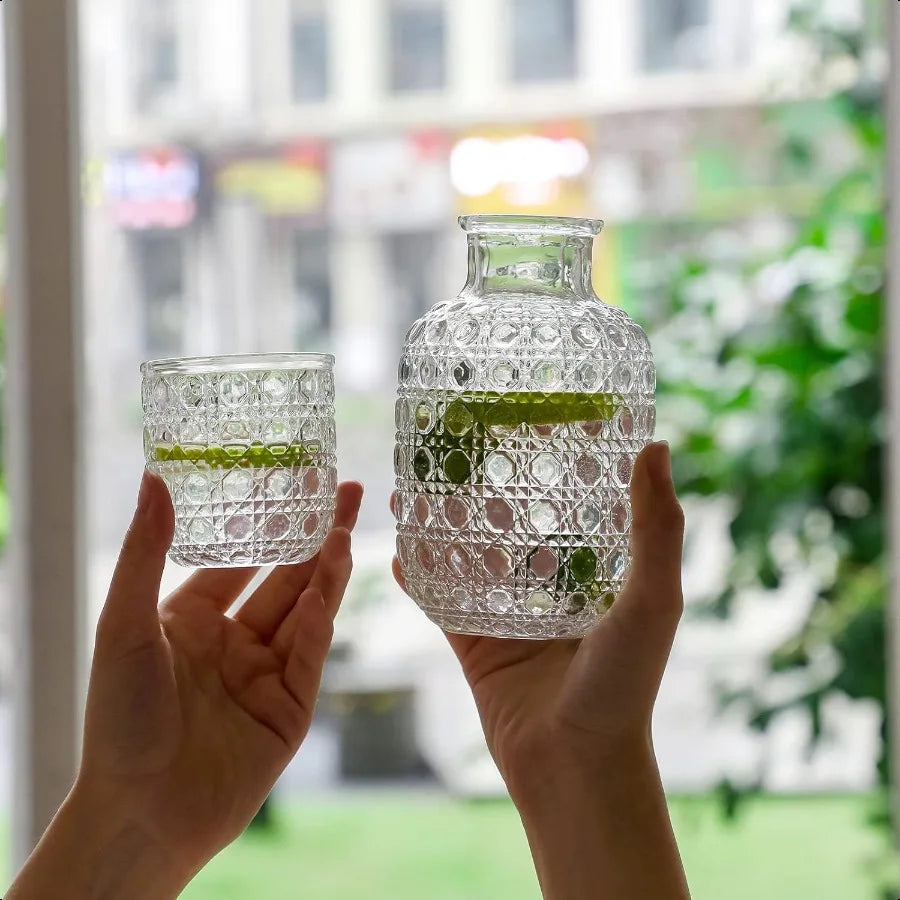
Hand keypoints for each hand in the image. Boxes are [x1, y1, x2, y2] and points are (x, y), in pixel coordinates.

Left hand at [8, 473, 362, 899]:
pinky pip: (308, 658)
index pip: (243, 558)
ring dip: (327, 572)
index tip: (300, 482)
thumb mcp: (123, 625)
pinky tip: (325, 591)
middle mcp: (233, 642)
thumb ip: (144, 552)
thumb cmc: (118, 719)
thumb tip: (154, 478)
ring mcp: (265, 675)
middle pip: (285, 577)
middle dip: (317, 535)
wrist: (141, 814)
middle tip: (348, 491)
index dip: (272, 520)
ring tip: (346, 530)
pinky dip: (318, 625)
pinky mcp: (289, 710)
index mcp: (193, 619)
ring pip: (306, 612)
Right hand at [392, 442, 689, 898]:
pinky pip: (442, 604)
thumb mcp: (653, 598)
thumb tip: (657, 445)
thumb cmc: (624, 684)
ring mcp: (510, 619)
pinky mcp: (476, 647)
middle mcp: (551, 594)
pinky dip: (419, 578)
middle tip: (455, 452)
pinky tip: (395, 549)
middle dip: (485, 493)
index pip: (574, 508)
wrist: (576, 767)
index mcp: (597, 578)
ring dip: (443, 528)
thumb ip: (656, 526)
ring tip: (413, 489)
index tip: (530, 425)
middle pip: (512, 530)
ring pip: (470, 561)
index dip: (553, 468)